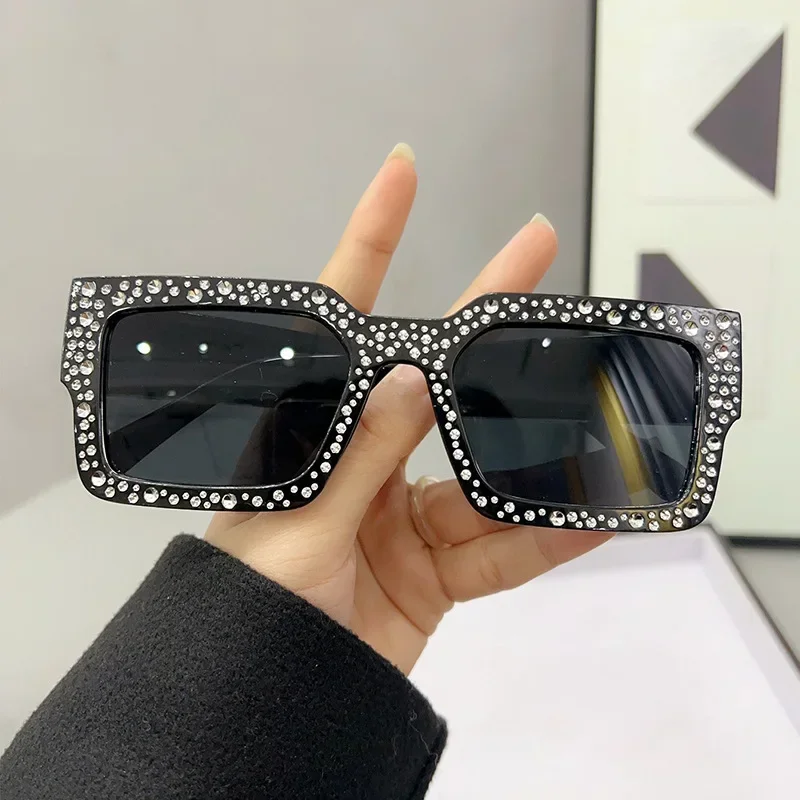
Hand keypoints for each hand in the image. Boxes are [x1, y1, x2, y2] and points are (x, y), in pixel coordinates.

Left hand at [205, 144, 612, 674]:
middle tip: (532, 250)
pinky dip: (543, 538)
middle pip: (430, 382)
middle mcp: (359, 464)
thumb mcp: (297, 527)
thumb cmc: (246, 614)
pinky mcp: (435, 571)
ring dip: (536, 450)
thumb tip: (409, 380)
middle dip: (480, 316)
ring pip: (480, 471)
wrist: (262, 705)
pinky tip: (591, 516)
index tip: (402, 173)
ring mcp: (401, 517)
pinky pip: (498, 549)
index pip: (338, 325)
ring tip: (593, 408)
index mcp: (309, 439)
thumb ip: (358, 457)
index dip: (370, 242)